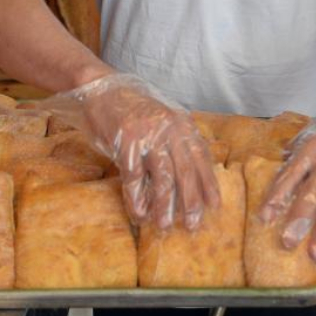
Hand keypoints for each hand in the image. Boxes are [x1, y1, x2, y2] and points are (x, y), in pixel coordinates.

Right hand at [47, 73, 220, 229]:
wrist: (101, 90)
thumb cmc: (132, 111)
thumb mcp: (163, 120)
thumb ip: (177, 142)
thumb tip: (191, 179)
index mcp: (181, 124)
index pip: (201, 158)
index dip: (208, 183)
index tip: (214, 206)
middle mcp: (169, 129)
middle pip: (185, 172)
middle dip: (190, 202)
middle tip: (192, 225)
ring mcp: (148, 135)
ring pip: (162, 178)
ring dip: (164, 206)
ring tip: (163, 225)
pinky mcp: (126, 143)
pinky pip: (134, 178)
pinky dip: (136, 199)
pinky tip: (139, 213)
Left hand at [259, 105, 315, 261]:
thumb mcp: (309, 134)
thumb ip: (292, 157)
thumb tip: (271, 176)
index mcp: (310, 151)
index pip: (290, 176)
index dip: (277, 198)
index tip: (264, 218)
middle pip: (313, 196)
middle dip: (299, 221)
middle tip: (287, 243)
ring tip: (314, 256)